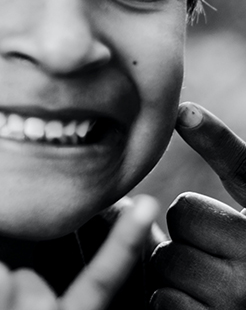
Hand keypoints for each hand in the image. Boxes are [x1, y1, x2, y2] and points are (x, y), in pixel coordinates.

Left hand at [150, 102, 245, 308]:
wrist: (244, 303)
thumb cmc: (237, 258)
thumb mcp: (237, 217)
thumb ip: (212, 179)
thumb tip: (173, 125)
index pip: (242, 169)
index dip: (214, 138)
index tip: (185, 112)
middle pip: (184, 213)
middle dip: (185, 229)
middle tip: (213, 248)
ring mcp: (242, 293)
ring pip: (167, 258)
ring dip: (173, 268)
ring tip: (208, 277)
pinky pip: (163, 298)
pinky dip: (170, 301)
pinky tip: (199, 302)